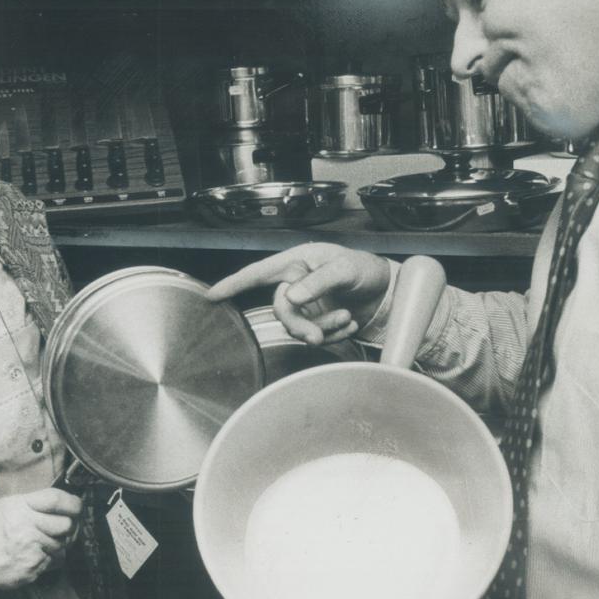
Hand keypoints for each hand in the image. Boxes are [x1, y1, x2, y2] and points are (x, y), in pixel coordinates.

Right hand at [0, 488, 83, 598]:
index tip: (77, 506)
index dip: (73, 503)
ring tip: (43, 544)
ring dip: (59, 545)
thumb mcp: (4, 508)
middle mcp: (26, 526)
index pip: (57, 499)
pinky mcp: (33, 568)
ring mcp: (31, 549)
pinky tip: (36, 556)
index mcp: (18, 507)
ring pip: (64, 545)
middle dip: (69, 527)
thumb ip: (32, 504)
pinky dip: (51, 559)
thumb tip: (62, 504)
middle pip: (67, 524)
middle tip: (64, 528)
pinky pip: (56, 561)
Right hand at [207, 243, 391, 345]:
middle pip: (280, 309)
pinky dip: (333, 334)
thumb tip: (291, 296)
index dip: (233, 284)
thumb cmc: (366, 269)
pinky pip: (314, 335)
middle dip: (298, 324)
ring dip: (322, 328)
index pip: (258, 273)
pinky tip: (349, 323)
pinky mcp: (317, 321)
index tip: (211, 295)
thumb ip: (317, 281)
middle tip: (318, 336)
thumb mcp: (345, 269)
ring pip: (297, 326)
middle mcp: (297, 283)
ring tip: (346, 318)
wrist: (387, 291)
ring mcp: (307, 303)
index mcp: (296, 262)